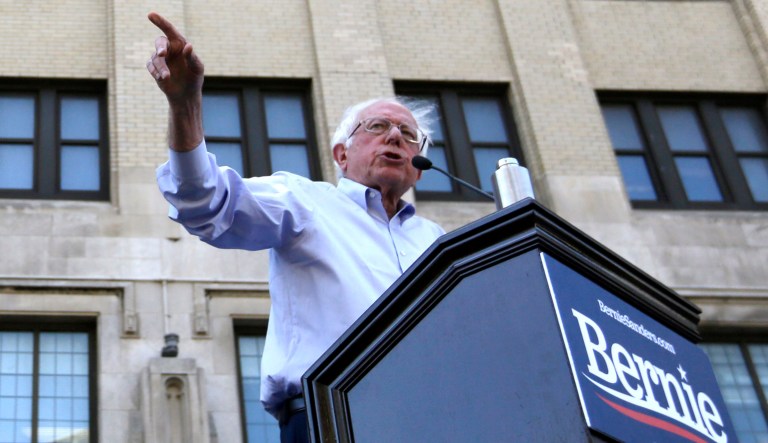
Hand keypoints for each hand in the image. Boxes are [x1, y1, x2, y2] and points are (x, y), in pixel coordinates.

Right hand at [146, 12, 203, 150]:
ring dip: (160, 67)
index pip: (170, 30)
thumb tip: (188, 46)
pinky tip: (163, 78)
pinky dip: (155, 72)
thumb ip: (193, 57)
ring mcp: (161, 59)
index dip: (160, 22)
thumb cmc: (194, 79)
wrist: (186, 95)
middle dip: (160, 48)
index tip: (151, 15)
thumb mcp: (198, 68)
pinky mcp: (154, 68)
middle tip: (162, 54)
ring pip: (155, 58)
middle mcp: (169, 49)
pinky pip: (150, 66)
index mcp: (180, 44)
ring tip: (167, 77)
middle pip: (159, 42)